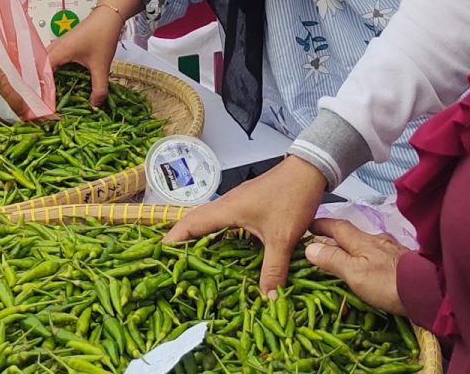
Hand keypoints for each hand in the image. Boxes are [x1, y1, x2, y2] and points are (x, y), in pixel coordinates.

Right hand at [45, 5, 124, 106]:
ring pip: (43, 64)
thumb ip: (99, 87)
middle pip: (37, 69)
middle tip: (38, 103)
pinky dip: (51, 72)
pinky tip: (57, 81)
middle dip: (38, 85)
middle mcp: (54, 48)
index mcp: (58, 52)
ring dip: (43, 78)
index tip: (39, 105)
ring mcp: (58, 46)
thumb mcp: (101, 65)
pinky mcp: (63, 46)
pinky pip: (51, 61)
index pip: (40, 74)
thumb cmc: (103, 35)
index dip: (38, 90)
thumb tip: (94, 105)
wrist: (109, 16)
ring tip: (45, 95)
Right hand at [167, 157, 328, 295]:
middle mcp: (227, 204)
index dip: (174, 239)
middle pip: (195, 221)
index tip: (159, 255)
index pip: (191, 224)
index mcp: (227, 209)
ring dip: (198, 236)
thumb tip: (267, 297)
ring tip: (191, 258)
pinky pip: (224, 221)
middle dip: (181, 239)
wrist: (310, 170)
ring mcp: (237, 203)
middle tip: (171, 261)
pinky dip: (217, 234)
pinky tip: (224, 248)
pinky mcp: (248, 204)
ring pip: (210, 220)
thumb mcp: (282, 237)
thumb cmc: (292, 197)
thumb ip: (273, 268)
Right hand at [302, 217, 405, 315]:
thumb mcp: (354, 273)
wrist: (426, 290)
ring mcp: (392, 249)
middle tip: (323, 240)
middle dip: (337, 235)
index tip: (309, 224)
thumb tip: (310, 247)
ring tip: (348, 255)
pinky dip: (371, 255)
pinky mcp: (404, 260)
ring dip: (355, 245)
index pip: (337, 227)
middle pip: (353, 233)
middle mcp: (377, 240)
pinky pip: (381, 253)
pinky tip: (374, 264)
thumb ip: (333, 260)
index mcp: (362, 241)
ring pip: (368, 242)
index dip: (322, 224)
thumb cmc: (387, 282)